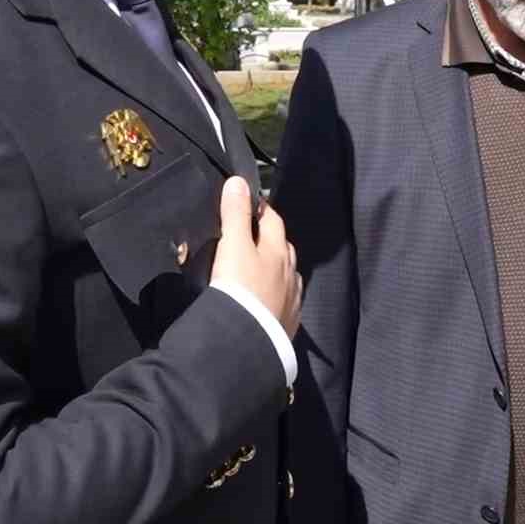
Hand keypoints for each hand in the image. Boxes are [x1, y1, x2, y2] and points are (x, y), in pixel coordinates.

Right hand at [211, 177, 301, 336]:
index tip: (249, 203)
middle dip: (269, 238)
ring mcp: (291, 297)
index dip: (259, 208)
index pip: (271, 219)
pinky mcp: (287, 321)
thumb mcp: (233, 246)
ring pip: (286, 274)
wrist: (248, 341)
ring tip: (258, 268)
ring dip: (275, 267)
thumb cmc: (240, 289)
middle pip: (282, 246)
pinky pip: (284, 300)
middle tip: (250, 235)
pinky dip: (275, 294)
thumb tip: (238, 182)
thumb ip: (235, 214)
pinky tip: (266, 299)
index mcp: (278, 250)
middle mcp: (290, 271)